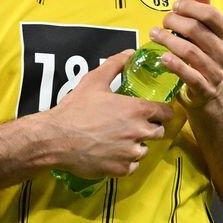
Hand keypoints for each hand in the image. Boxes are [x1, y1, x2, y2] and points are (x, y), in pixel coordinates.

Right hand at [41, 49, 171, 178]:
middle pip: (158, 132)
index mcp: (136, 110)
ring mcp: (131, 153)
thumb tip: (129, 53)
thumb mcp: (94, 81)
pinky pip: (133, 166)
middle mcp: (138, 132)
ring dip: (136, 145)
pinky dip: (126, 161)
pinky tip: (113, 154)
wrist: (57, 138)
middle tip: (133, 125)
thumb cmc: (76, 109)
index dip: (162, 111)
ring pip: (144, 149)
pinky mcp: (122, 169)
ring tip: (120, 140)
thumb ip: (115, 65)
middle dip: (149, 128)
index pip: (165, 112)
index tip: (155, 112)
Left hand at [148, 0, 222, 110]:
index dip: (190, 7)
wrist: (212, 91)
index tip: (175, 7)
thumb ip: (203, 10)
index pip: (210, 14)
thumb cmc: (206, 55)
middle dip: (175, 22)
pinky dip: (175, 65)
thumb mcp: (208, 32)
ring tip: (154, 34)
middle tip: (163, 22)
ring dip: (168, 40)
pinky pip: (189, 75)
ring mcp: (216, 72)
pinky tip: (163, 57)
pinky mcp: (205, 88)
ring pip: (189, 51)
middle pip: (196, 30)